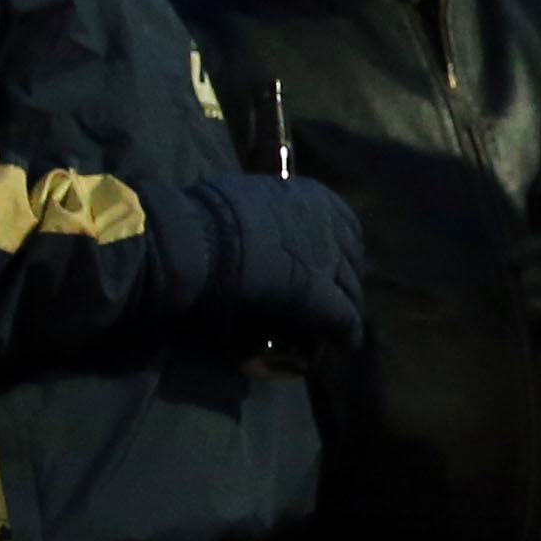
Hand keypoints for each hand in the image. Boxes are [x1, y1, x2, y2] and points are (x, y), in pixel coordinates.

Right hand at [169, 172, 364, 348]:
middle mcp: (329, 222)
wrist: (189, 239)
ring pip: (351, 291)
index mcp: (313, 196)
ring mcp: (327, 257)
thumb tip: (264, 223)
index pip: (344, 231)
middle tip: (330, 304)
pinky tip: (342, 344)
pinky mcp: (318, 292)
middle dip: (342, 284)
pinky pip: (344, 318)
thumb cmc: (204, 217)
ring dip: (342, 310)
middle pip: (351, 262)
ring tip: (331, 327)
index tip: (326, 273)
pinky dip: (343, 333)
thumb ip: (270, 213)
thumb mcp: (249, 200)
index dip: (336, 257)